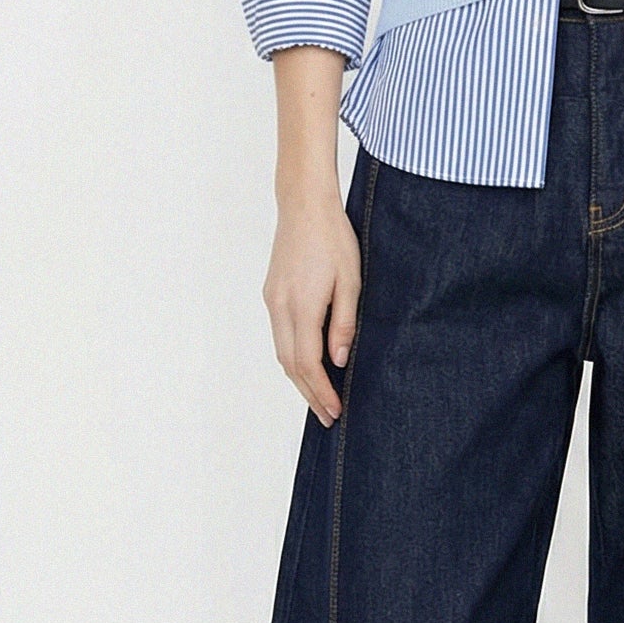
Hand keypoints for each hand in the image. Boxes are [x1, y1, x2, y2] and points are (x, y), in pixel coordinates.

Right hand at [264, 184, 362, 425]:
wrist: (304, 205)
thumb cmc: (334, 238)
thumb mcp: (351, 280)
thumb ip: (344, 322)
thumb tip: (339, 360)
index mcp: (301, 305)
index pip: (307, 362)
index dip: (321, 391)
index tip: (335, 410)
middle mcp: (280, 307)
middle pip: (290, 365)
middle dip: (309, 394)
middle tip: (327, 417)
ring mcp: (272, 301)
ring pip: (281, 352)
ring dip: (299, 379)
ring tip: (319, 399)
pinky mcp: (271, 294)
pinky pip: (280, 336)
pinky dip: (292, 357)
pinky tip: (308, 365)